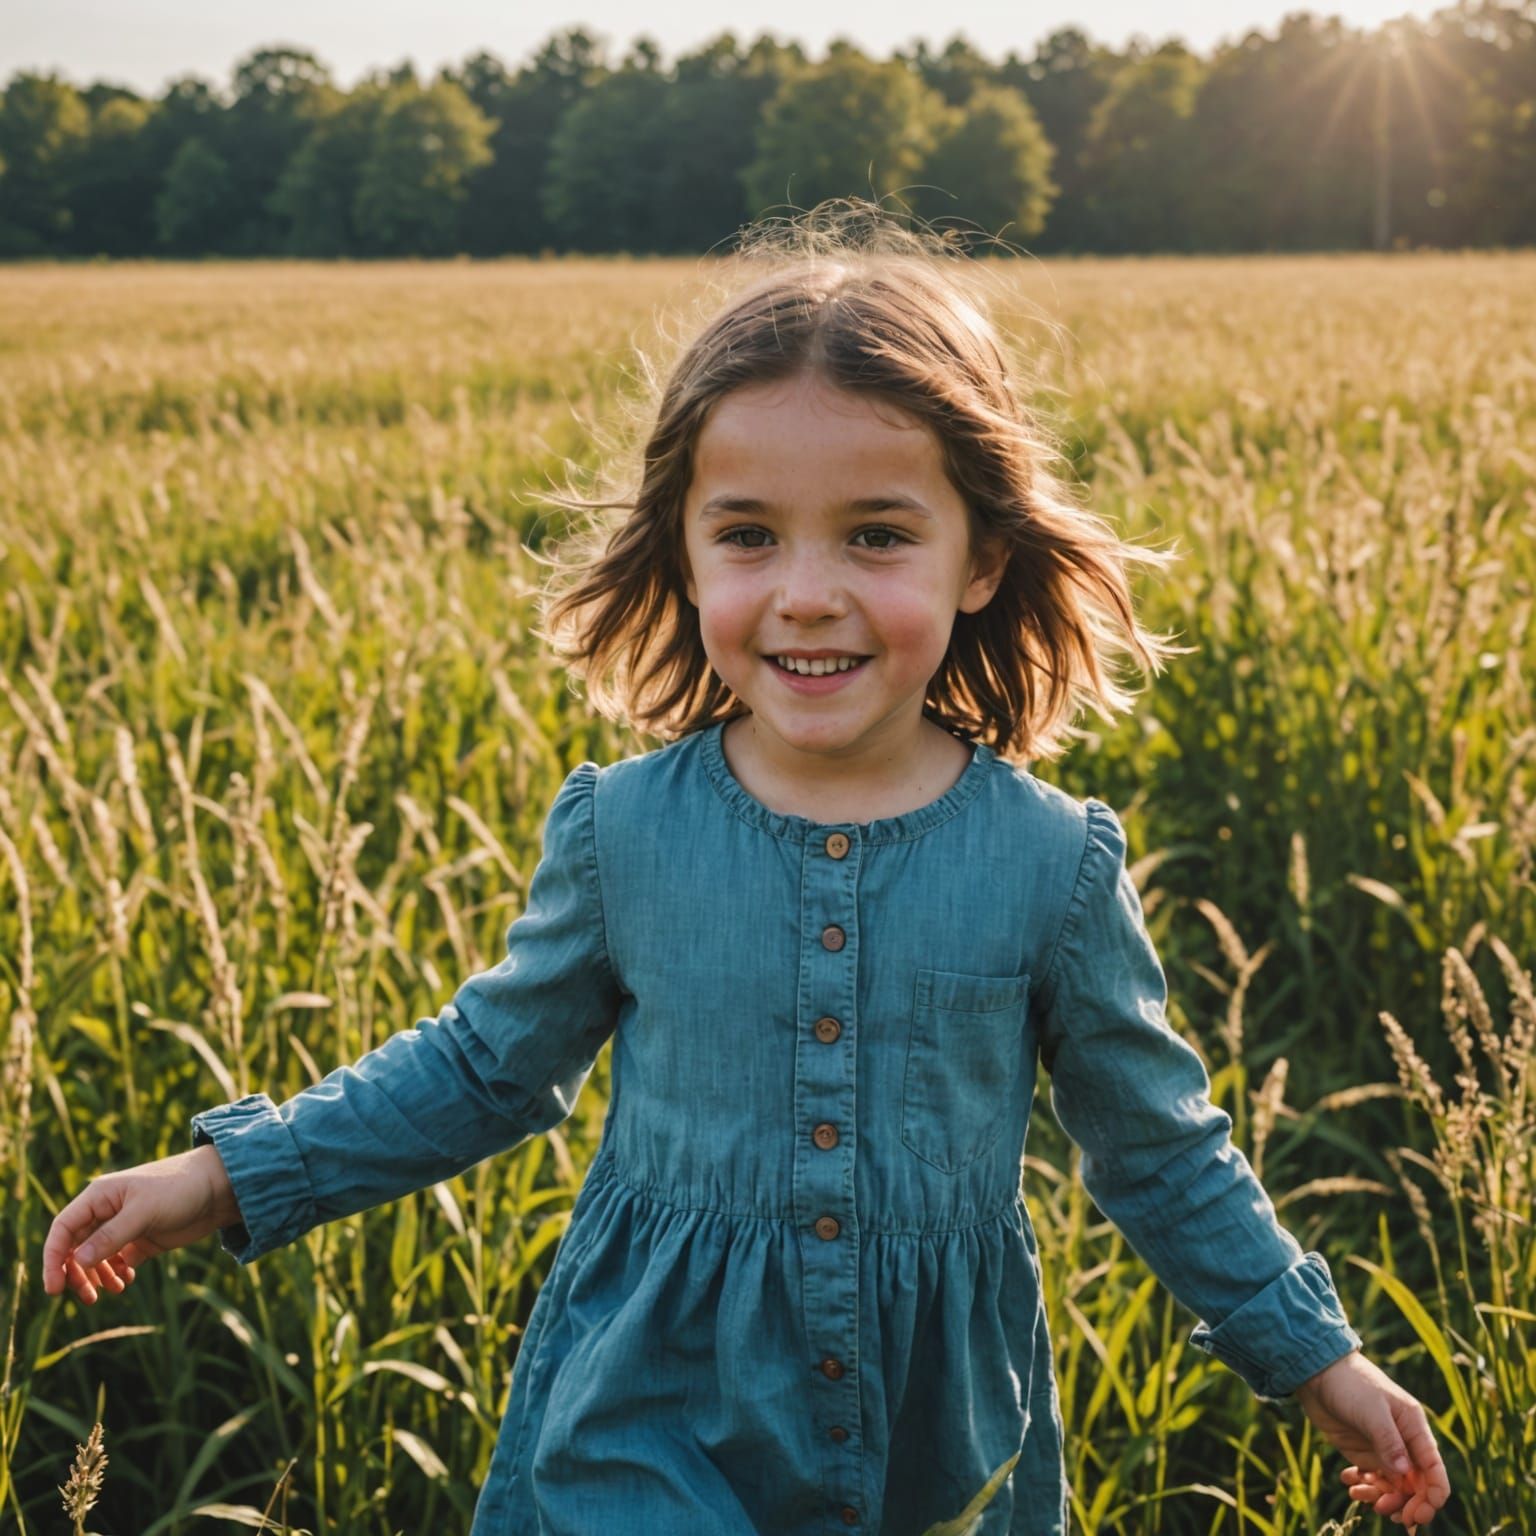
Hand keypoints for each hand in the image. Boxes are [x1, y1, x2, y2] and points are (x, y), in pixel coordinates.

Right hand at [42, 1145, 241, 1304]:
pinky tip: (127, 1280)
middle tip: (89, 1297)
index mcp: (100, 1196)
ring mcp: (125, 1226)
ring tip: (113, 1291)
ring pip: (95, 1258)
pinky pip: (118, 1262)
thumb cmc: (180, 1188)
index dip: (53, 1258)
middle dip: (77, 1274)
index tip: (54, 1288)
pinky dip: (117, 1274)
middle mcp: (107, 1211)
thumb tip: (75, 1262)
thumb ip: (110, 1236)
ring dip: (97, 1278)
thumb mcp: (144, 1211)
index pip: (63, 1229)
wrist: (220, 1188)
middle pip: (75, 1248)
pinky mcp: (143, 1239)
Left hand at [1293, 1348, 1449, 1529]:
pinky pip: (1373, 1480)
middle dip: (1407, 1504)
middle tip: (1388, 1513)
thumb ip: (1389, 1441)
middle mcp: (1404, 1443)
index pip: (1434, 1471)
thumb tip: (1405, 1474)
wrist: (1317, 1371)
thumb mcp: (1371, 1410)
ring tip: (1361, 1496)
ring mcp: (1384, 1450)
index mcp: (1415, 1429)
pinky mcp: (1365, 1453)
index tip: (1417, 1514)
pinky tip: (1350, 1484)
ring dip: (1383, 1498)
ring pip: (1394, 1487)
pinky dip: (1365, 1487)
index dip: (1433, 1497)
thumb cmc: (1350, 1383)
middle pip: (1417, 1486)